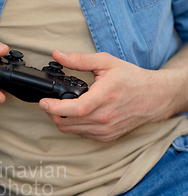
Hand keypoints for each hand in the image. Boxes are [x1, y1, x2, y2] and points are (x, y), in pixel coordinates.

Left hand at [40, 50, 178, 141]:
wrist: (155, 97)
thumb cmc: (131, 79)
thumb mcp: (106, 63)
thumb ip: (80, 59)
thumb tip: (58, 55)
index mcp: (105, 97)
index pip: (76, 108)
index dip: (55, 108)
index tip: (43, 102)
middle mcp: (105, 117)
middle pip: (67, 122)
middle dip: (52, 113)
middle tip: (49, 103)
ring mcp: (105, 129)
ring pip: (71, 130)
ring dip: (61, 120)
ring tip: (60, 108)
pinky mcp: (105, 137)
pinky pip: (80, 134)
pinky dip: (73, 126)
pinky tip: (76, 115)